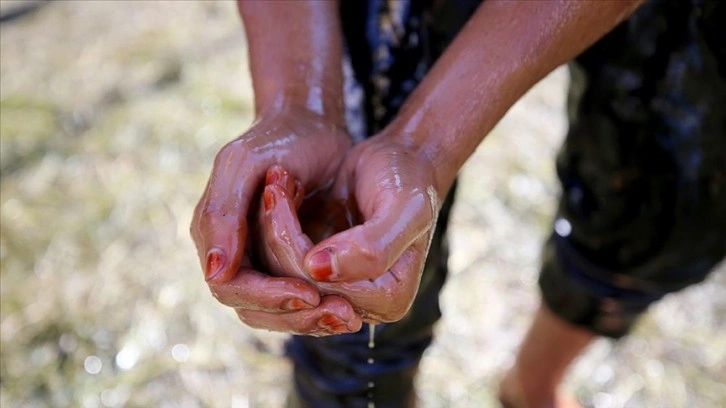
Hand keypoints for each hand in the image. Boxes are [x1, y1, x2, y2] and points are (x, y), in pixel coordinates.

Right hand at [191, 103, 357, 334]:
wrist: (311, 126)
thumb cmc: (279, 139)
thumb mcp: (245, 164)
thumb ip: (223, 213)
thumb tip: (215, 273)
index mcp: (213, 233)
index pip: (230, 287)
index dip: (267, 296)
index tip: (308, 294)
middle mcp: (231, 253)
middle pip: (252, 307)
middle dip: (293, 314)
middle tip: (338, 313)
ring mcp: (258, 259)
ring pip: (275, 311)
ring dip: (308, 317)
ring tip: (347, 313)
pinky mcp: (285, 262)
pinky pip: (295, 298)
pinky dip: (318, 305)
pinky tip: (349, 304)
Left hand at [257, 134, 441, 322]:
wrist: (402, 160)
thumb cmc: (407, 178)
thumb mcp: (403, 207)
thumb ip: (371, 246)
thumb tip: (318, 270)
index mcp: (390, 298)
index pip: (320, 287)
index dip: (291, 246)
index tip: (277, 194)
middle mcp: (365, 306)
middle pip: (296, 287)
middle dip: (275, 236)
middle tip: (272, 190)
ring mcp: (341, 291)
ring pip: (281, 279)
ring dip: (270, 231)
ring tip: (275, 188)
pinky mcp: (321, 275)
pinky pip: (280, 266)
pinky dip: (273, 230)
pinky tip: (279, 196)